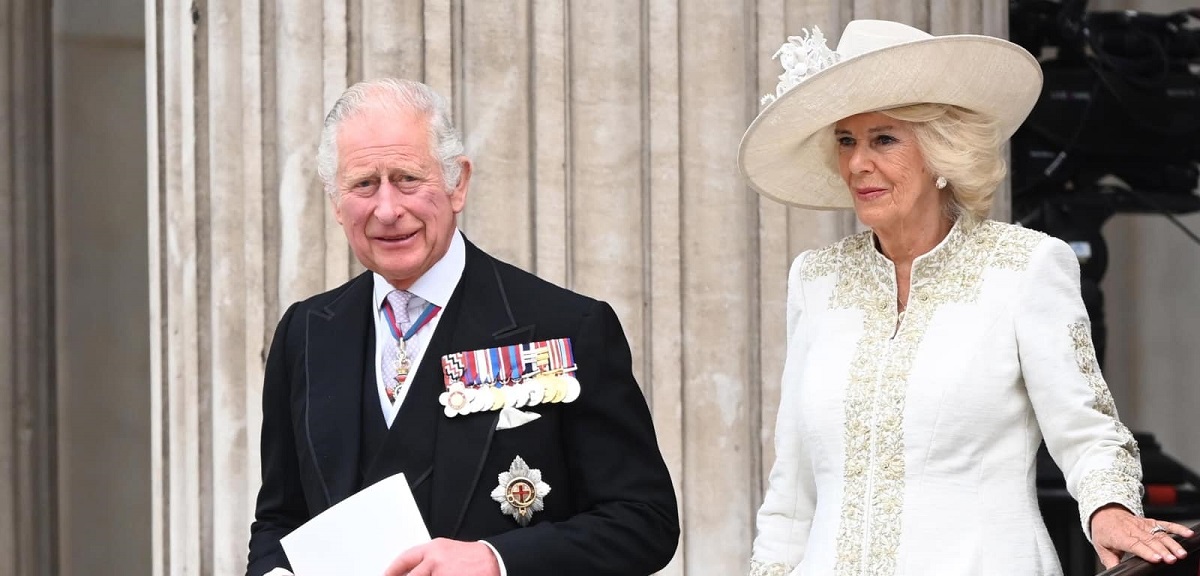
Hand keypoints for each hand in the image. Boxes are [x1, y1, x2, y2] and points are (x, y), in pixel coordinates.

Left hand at [383, 538, 499, 575]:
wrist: (495, 561)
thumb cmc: (473, 558)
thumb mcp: (447, 552)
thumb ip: (428, 561)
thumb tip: (412, 572)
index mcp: (434, 549)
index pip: (405, 559)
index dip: (392, 570)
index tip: (386, 575)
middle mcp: (436, 561)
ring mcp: (444, 574)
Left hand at [1090, 505, 1194, 567]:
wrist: (1104, 513)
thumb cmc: (1104, 531)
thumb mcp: (1102, 548)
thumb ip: (1110, 561)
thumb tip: (1115, 572)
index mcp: (1120, 536)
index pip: (1134, 544)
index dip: (1146, 552)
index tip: (1157, 559)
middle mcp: (1133, 529)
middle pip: (1150, 541)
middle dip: (1162, 550)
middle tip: (1172, 559)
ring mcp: (1143, 525)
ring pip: (1159, 534)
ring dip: (1172, 543)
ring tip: (1181, 553)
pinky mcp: (1151, 522)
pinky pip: (1165, 524)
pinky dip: (1177, 528)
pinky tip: (1187, 534)